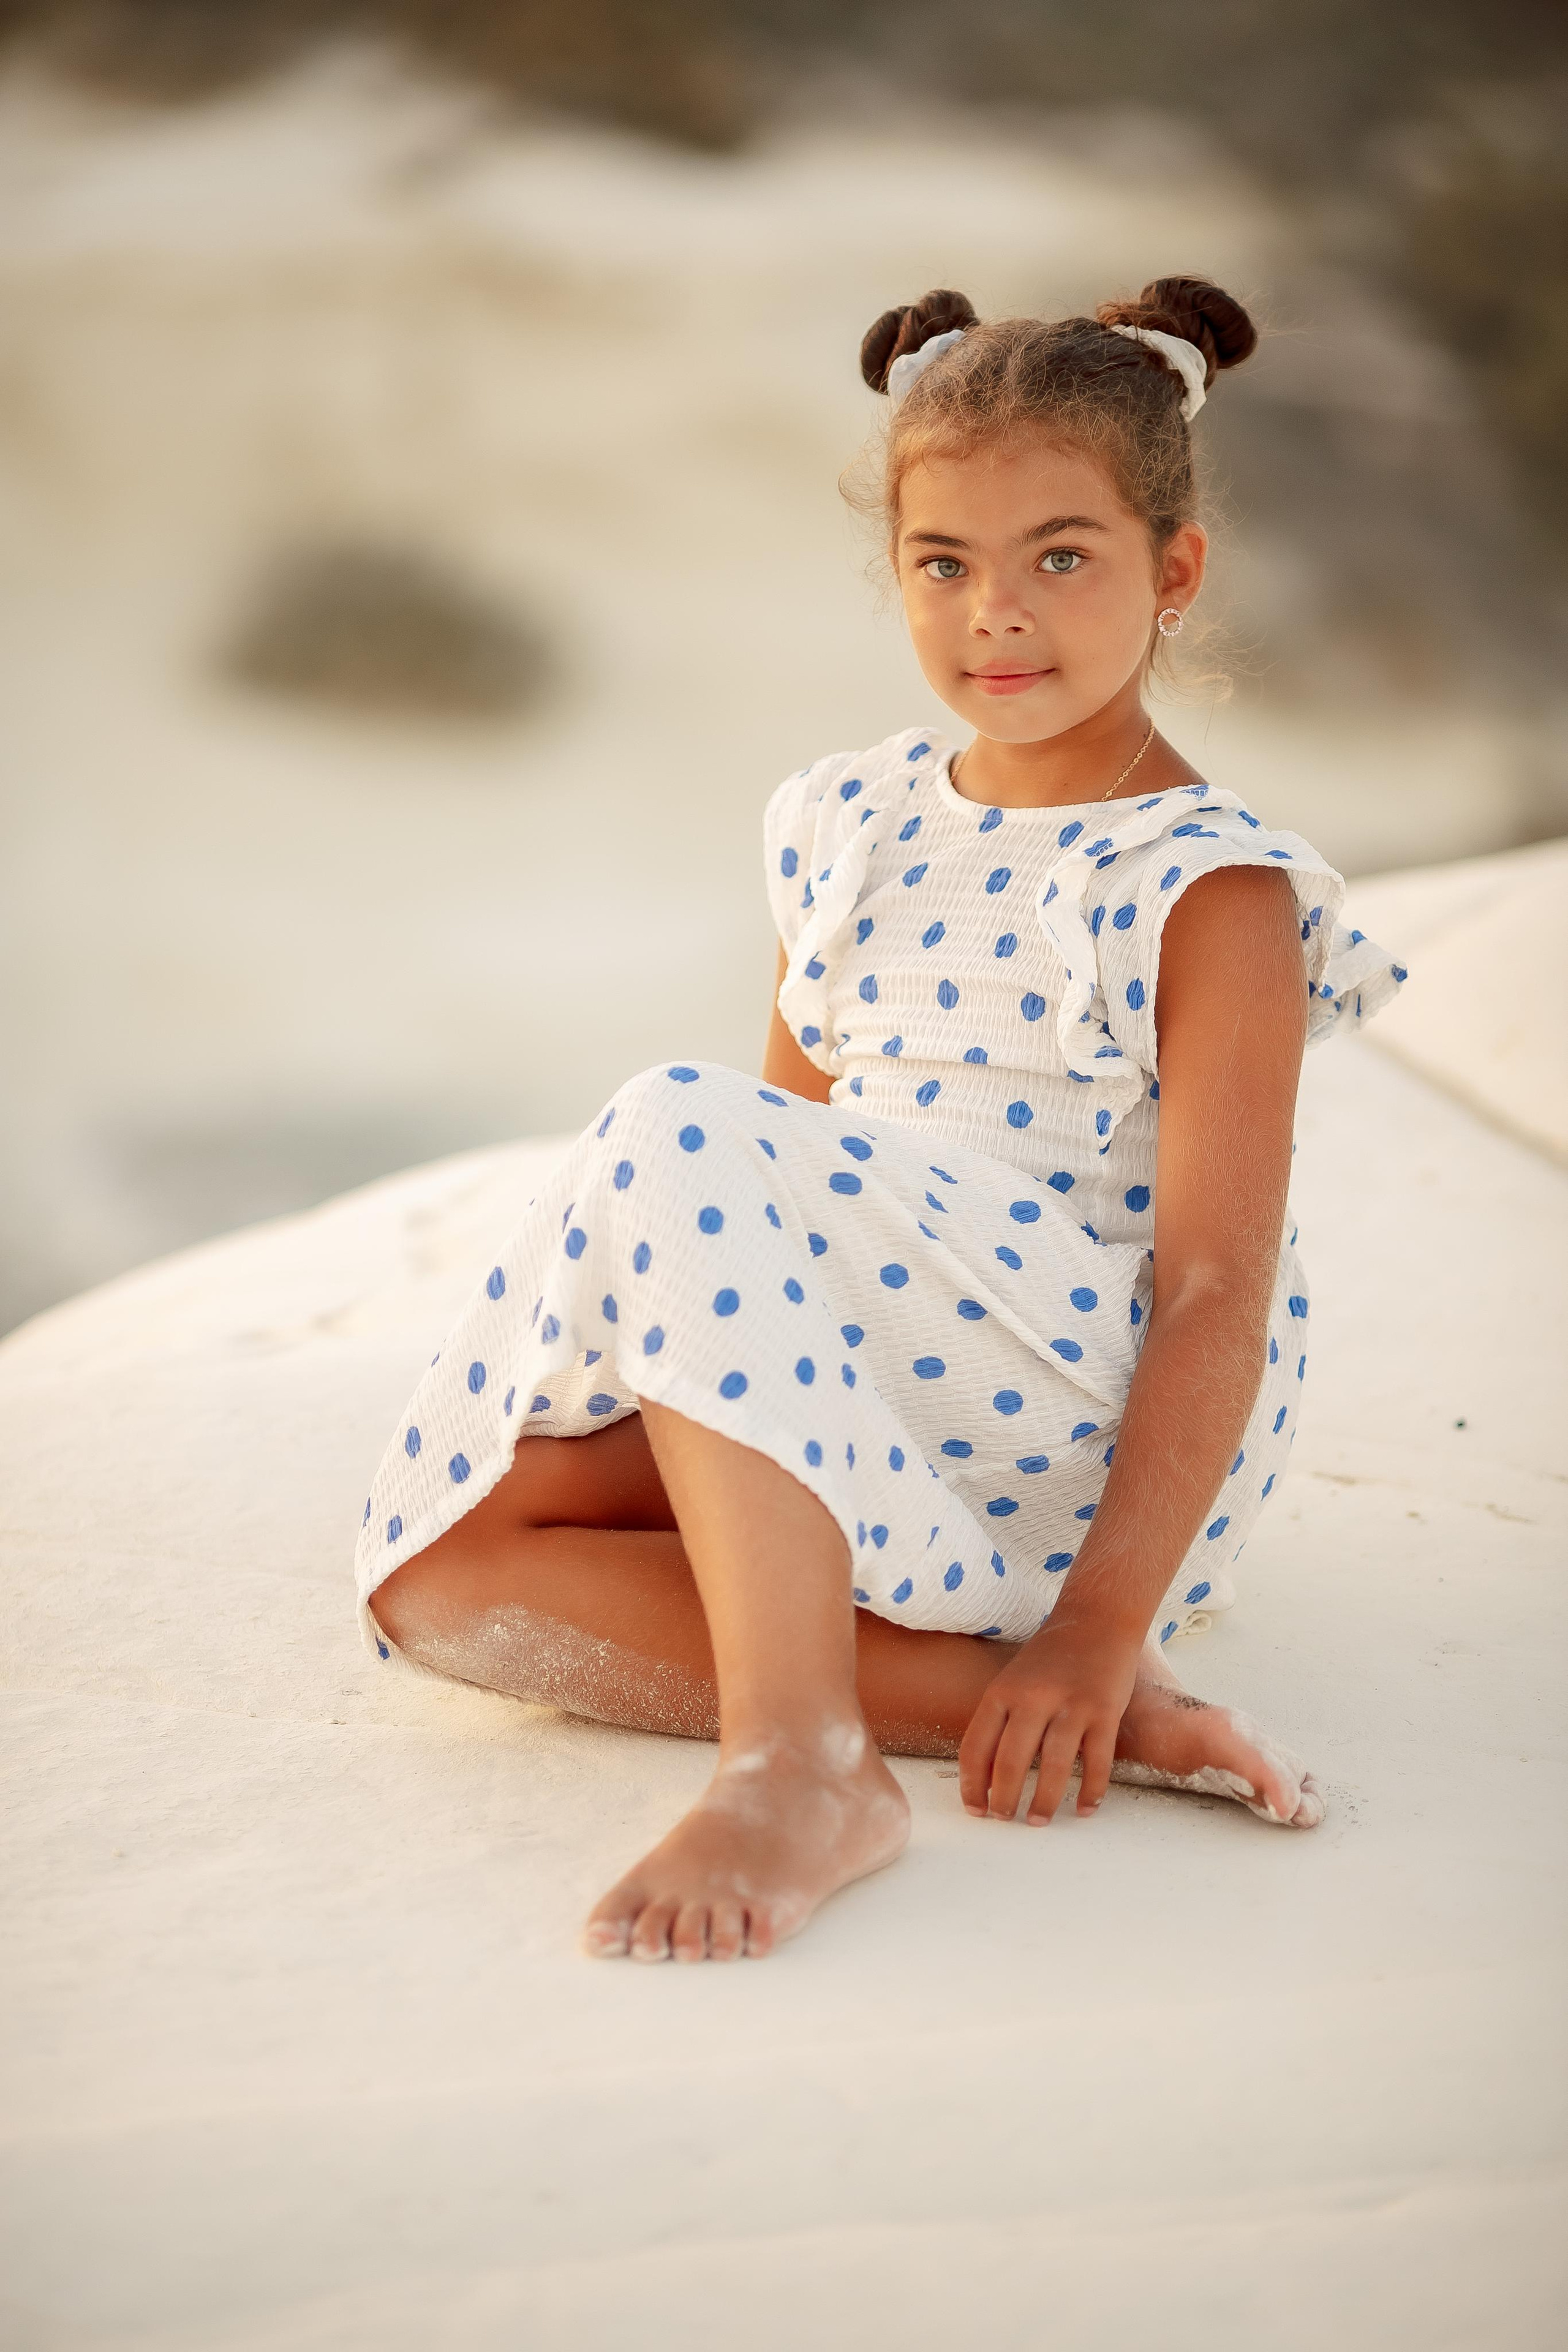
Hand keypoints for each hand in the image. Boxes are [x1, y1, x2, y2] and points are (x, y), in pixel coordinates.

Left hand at [958, 1614, 1142, 1823]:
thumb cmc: (1049, 1660)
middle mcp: (1033, 1698)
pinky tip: (1084, 1809)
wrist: (1096, 1621)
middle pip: (1011, 1761)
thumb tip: (985, 1778)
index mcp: (1002, 1692)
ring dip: (1044, 1801)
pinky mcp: (1105, 1711)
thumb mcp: (1012, 1682)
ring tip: (1037, 1822)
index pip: (976, 1746)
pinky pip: (1097, 1762)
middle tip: (1004, 1820)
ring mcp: (1071, 1705)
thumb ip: (999, 1722)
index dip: (972, 1784)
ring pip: (1054, 1766)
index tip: (975, 1809)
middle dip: (1004, 1799)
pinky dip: (1091, 1791)